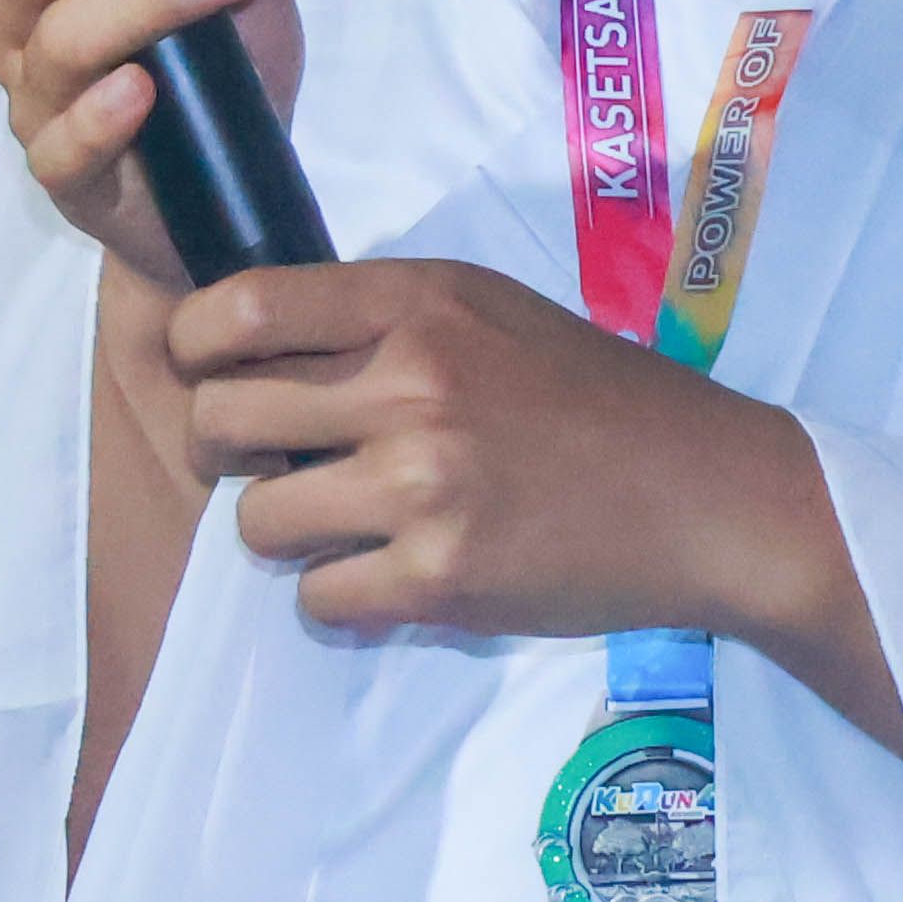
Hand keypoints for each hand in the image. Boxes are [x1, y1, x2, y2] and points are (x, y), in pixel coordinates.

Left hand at [168, 261, 902, 751]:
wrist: (709, 495)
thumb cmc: (595, 398)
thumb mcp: (487, 310)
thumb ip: (377, 316)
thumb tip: (251, 342)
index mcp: (417, 303)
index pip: (237, 312)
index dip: (193, 350)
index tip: (206, 375)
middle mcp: (411, 384)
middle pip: (221, 422)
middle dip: (224, 452)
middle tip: (271, 465)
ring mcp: (424, 485)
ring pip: (256, 523)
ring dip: (283, 532)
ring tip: (342, 524)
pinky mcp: (442, 578)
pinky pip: (317, 598)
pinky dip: (339, 596)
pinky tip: (389, 575)